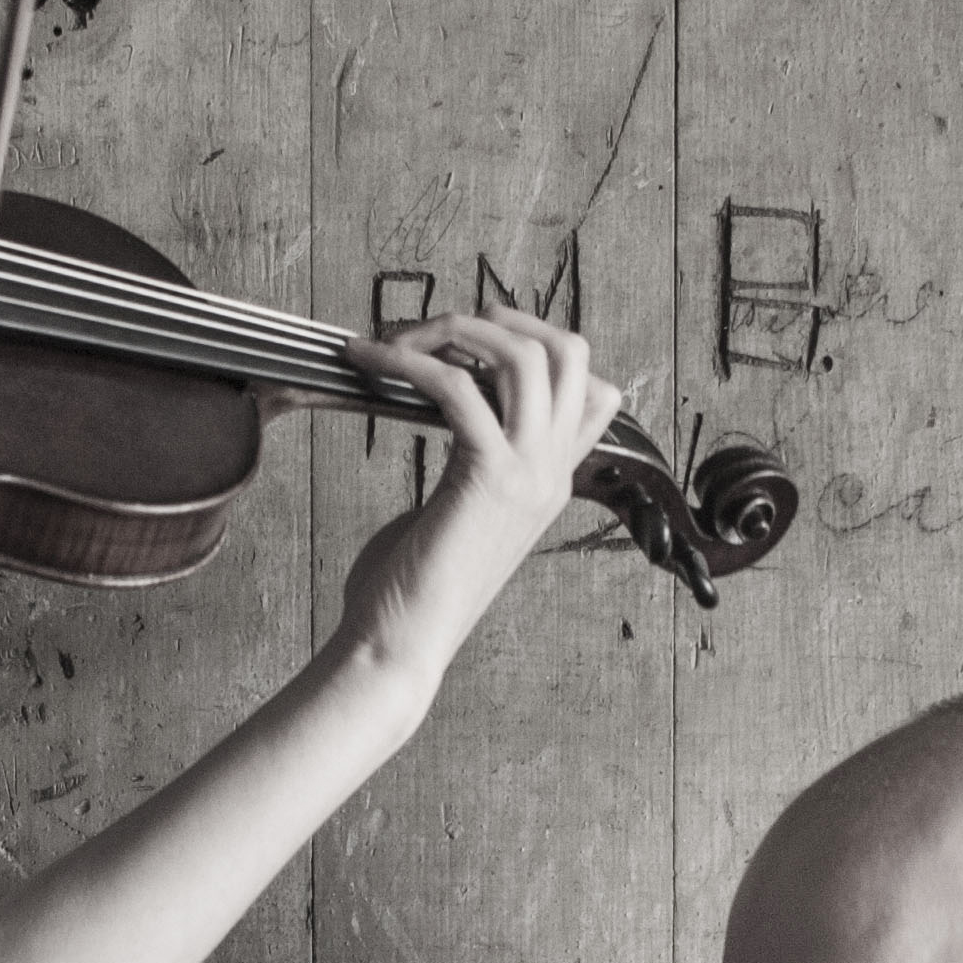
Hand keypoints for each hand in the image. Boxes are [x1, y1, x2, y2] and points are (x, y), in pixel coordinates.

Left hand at [327, 310, 624, 696]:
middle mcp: (552, 471)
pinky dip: (409, 361)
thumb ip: (472, 460)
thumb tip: (450, 408)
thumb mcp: (459, 509)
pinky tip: (370, 361)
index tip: (473, 345)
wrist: (402, 643)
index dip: (538, 346)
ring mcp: (529, 475)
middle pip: (572, 353)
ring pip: (524, 357)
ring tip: (397, 339)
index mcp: (551, 479)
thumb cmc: (410, 584)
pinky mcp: (488, 478)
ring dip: (454, 329)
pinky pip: (459, 387)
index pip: (592, 387)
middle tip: (441, 326)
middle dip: (505, 319)